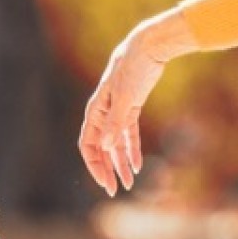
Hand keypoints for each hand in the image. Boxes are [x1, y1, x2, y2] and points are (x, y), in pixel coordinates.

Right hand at [79, 13, 191, 195]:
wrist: (149, 47)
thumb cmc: (134, 69)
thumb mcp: (126, 97)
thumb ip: (117, 123)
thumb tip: (108, 147)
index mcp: (96, 111)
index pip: (88, 144)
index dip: (94, 165)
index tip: (104, 182)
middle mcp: (103, 113)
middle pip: (101, 148)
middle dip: (107, 169)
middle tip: (114, 190)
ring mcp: (117, 111)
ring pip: (115, 144)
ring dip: (120, 163)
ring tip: (128, 183)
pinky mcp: (131, 108)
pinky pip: (128, 135)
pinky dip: (132, 150)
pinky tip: (138, 166)